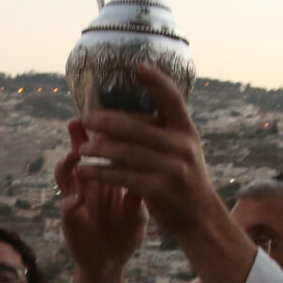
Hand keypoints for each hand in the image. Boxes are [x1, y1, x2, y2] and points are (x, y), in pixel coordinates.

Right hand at [55, 132, 147, 275]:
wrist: (111, 262)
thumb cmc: (125, 234)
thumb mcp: (138, 214)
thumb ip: (138, 196)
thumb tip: (149, 172)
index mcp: (106, 181)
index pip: (102, 154)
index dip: (102, 136)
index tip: (108, 117)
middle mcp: (88, 187)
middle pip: (79, 158)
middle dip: (76, 140)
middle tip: (76, 123)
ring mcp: (77, 203)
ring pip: (65, 180)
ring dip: (66, 167)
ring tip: (72, 157)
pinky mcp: (71, 224)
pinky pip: (67, 212)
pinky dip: (69, 206)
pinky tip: (75, 201)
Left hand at [72, 66, 218, 241]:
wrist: (200, 217)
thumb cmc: (183, 179)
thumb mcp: (182, 150)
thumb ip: (160, 133)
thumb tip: (120, 118)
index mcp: (186, 131)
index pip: (172, 99)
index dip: (157, 81)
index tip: (138, 66)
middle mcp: (181, 146)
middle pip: (136, 126)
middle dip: (106, 120)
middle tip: (86, 118)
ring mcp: (172, 168)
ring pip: (125, 152)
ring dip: (98, 148)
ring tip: (82, 148)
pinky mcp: (159, 189)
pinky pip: (123, 176)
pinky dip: (100, 172)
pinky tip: (85, 170)